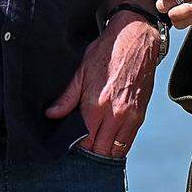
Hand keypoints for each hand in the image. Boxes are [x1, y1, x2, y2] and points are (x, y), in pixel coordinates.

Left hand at [44, 10, 158, 157]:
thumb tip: (51, 114)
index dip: (77, 146)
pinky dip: (118, 147)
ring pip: (115, 151)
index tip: (72, 143)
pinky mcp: (140, 115)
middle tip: (82, 148)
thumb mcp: (82, 71)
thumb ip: (67, 97)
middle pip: (99, 150)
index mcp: (96, 105)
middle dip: (90, 152)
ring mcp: (129, 116)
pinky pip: (128, 142)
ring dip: (104, 153)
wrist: (135, 39)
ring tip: (95, 148)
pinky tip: (109, 143)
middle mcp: (114, 114)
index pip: (84, 141)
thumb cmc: (107, 52)